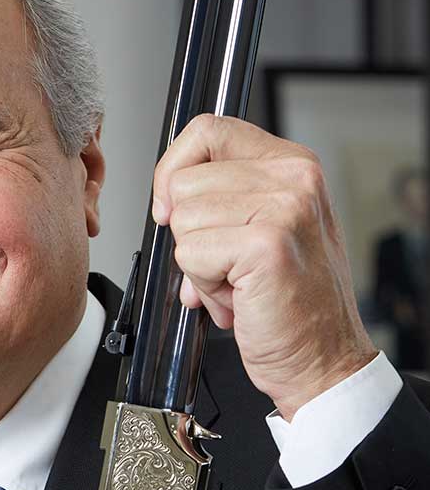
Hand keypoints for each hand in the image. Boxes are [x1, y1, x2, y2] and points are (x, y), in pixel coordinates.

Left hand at [152, 113, 376, 421]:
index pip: (207, 130)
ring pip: (182, 220)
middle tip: (227, 265)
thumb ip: (224, 200)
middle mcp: (293, 178)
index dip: (174, 170)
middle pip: (184, 182)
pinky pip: (190, 254)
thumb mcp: (262, 231)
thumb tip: (167, 198)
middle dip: (189, 233)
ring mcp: (283, 208)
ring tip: (238, 283)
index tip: (172, 205)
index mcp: (292, 165)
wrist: (322, 358)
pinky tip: (239, 296)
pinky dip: (203, 285)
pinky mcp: (265, 244)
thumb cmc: (291, 304)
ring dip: (198, 264)